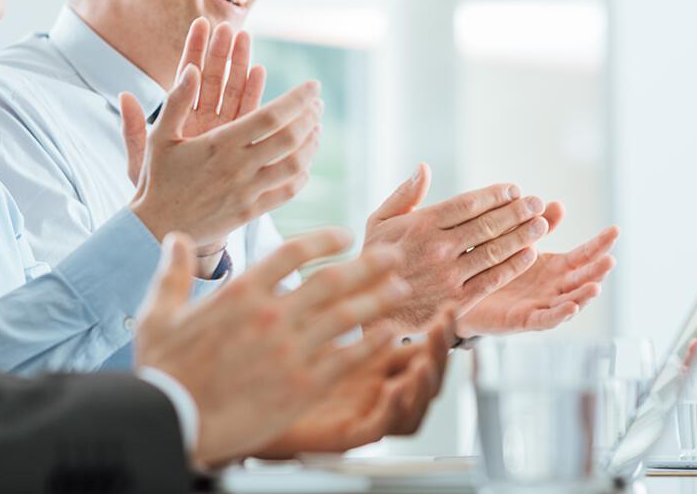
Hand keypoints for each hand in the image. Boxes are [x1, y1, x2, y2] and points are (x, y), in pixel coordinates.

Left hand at [121, 17, 264, 185]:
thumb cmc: (156, 192)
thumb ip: (132, 130)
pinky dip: (255, 94)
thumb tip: (124, 95)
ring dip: (241, 65)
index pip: (185, 76)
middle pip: (213, 78)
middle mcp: (201, 120)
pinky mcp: (240, 143)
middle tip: (229, 27)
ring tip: (246, 38)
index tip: (200, 25)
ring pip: (233, 91)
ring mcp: (222, 130)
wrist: (180, 221)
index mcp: (177, 119)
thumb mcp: (139, 161)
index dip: (193, 50)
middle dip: (221, 52)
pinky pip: (249, 115)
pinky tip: (260, 73)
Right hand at [127, 64, 320, 248]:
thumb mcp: (160, 136)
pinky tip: (304, 162)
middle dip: (310, 117)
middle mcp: (238, 168)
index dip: (297, 98)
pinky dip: (302, 174)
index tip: (312, 85)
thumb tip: (190, 68)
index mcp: (219, 144)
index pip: (270, 116)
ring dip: (311, 144)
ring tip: (316, 128)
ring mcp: (247, 192)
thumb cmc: (158, 177)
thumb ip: (176, 100)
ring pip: (295, 166)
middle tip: (317, 103)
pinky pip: (287, 192)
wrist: (156, 227)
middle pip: (289, 138)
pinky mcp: (250, 212)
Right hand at [135, 229, 411, 466]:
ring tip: (400, 289)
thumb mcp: (159, 313)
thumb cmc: (162, 370)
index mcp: (240, 292)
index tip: (345, 235)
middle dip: (368, 264)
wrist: (171, 420)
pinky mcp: (300, 386)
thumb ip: (173, 272)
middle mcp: (271, 315)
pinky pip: (346, 358)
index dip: (324, 239)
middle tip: (393, 255)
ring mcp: (289, 351)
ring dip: (377, 299)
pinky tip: (389, 334)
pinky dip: (371, 344)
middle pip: (331, 280)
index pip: (293, 252)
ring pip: (346, 316)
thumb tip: (175, 239)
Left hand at [256, 311, 454, 456]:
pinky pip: (377, 426)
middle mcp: (375, 387)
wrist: (247, 408)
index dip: (437, 330)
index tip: (449, 307)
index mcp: (373, 362)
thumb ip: (333, 301)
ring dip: (422, 380)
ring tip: (426, 359)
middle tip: (446, 324)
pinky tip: (394, 389)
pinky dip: (390, 410)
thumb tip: (349, 263)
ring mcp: (364, 412)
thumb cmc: (274, 364)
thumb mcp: (307, 325)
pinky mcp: (346, 435)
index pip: (417, 346)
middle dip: (439, 348)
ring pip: (411, 402)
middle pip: (424, 372)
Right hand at [363, 163, 547, 332]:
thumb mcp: (378, 221)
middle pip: (487, 225)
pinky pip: (493, 279)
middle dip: (516, 211)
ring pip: (495, 250)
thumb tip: (424, 168)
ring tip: (542, 223)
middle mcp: (437, 248)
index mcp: (420, 225)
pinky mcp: (458, 300)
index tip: (513, 189)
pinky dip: (514, 265)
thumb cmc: (375, 258)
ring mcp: (449, 275)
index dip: (494, 194)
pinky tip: (529, 253)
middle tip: (537, 202)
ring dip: (522, 235)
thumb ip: (404, 195)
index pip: (467, 204)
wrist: (370, 308)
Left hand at [456, 203, 617, 336]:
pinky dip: (560, 314)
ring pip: (570, 301)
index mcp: (554, 267)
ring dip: (584, 295)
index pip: (583, 254)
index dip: (599, 244)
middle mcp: (553, 287)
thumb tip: (558, 204)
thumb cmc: (494, 266)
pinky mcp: (524, 320)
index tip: (615, 230)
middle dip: (598, 271)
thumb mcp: (518, 243)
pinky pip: (545, 319)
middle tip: (610, 259)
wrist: (462, 293)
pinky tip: (571, 306)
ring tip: (596, 286)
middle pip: (582, 279)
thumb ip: (538, 226)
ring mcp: (542, 304)